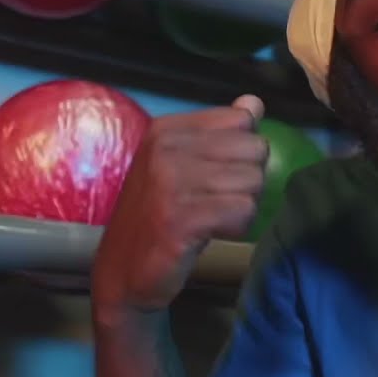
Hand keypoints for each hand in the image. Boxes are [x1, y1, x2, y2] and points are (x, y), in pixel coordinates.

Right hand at [91, 94, 267, 317]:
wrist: (122, 273)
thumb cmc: (157, 219)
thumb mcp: (182, 166)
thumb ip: (220, 133)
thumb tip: (254, 103)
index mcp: (167, 129)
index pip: (242, 121)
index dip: (241, 154)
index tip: (214, 176)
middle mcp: (166, 149)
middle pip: (254, 150)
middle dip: (247, 182)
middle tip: (215, 202)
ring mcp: (171, 182)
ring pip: (253, 182)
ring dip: (241, 207)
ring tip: (210, 219)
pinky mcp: (182, 218)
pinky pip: (243, 210)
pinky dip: (236, 227)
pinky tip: (210, 233)